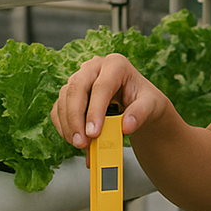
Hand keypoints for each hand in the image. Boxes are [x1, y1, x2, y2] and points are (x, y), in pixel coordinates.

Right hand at [50, 53, 168, 149]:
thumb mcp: (151, 106)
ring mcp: (80, 78)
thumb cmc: (145, 101)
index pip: (102, 86)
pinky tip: (74, 138)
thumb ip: (140, 114)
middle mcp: (94, 67)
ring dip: (69, 124)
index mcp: (116, 64)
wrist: (139, 105)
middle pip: (77, 88)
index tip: (94, 133)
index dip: (95, 111)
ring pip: (65, 98)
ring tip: (81, 145)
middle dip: (76, 118)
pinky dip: (64, 126)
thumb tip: (126, 126)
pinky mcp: (70, 93)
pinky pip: (59, 108)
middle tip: (82, 142)